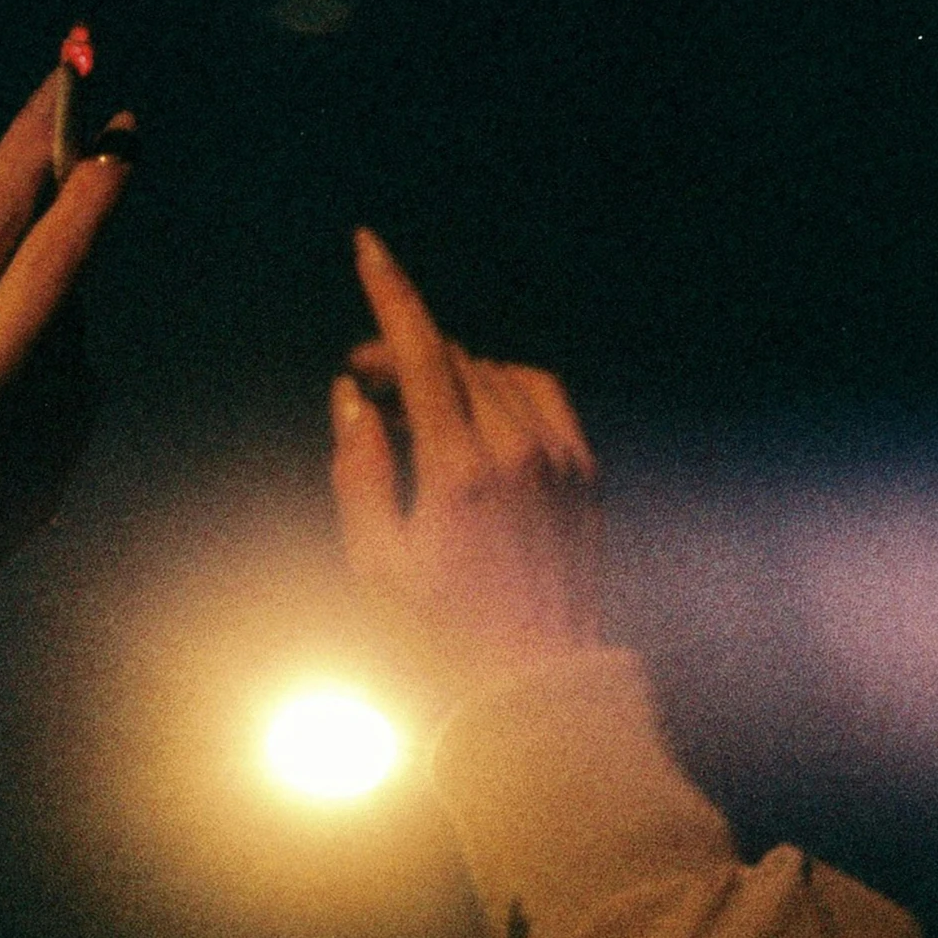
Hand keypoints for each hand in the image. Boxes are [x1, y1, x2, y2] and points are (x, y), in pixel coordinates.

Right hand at [329, 228, 601, 697]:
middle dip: (402, 353)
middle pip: (454, 357)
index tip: (368, 247)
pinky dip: (499, 388)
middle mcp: (520, 450)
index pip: (422, 350)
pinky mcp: (585, 470)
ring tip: (410, 410)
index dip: (391, 292)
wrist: (536, 690)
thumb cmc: (441, 637)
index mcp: (460, 470)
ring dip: (449, 371)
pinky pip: (540, 394)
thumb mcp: (375, 562)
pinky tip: (471, 417)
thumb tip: (353, 397)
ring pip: (496, 371)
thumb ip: (358, 469)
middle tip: (361, 385)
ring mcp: (561, 457)